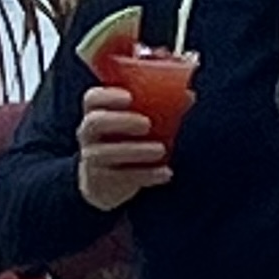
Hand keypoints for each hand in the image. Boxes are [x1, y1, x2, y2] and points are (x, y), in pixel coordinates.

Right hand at [76, 84, 171, 210]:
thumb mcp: (136, 121)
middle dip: (121, 121)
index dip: (108, 96)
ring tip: (161, 150)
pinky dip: (147, 175)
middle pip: (95, 123)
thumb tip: (188, 96)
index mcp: (97, 112)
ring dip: (136, 150)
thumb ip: (157, 107)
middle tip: (147, 124)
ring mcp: (92, 158)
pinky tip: (166, 173)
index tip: (129, 96)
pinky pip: (123, 177)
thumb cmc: (126, 139)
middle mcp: (89, 134)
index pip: (93, 98)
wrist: (106, 181)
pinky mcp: (102, 181)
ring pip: (106, 153)